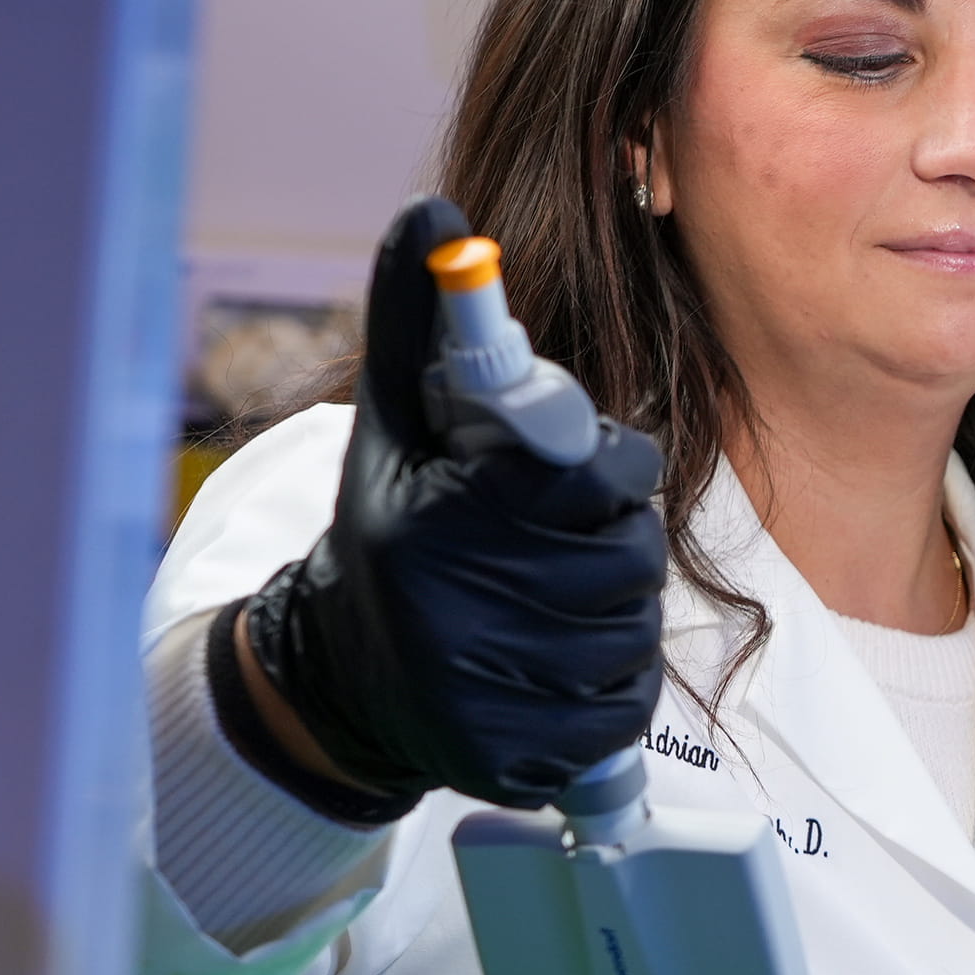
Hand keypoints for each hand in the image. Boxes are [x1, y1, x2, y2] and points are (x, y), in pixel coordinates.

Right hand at [236, 196, 668, 812]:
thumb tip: (435, 214)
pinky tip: (552, 664)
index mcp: (432, 522)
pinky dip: (608, 686)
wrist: (342, 679)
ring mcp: (483, 695)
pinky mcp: (514, 759)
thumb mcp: (396, 422)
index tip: (588, 468)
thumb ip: (421, 319)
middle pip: (626, 552)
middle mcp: (453, 613)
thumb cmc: (392, 528)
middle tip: (563, 539)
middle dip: (612, 537)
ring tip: (549, 600)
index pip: (587, 470)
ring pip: (632, 630)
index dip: (605, 465)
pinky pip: (622, 710)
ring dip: (613, 611)